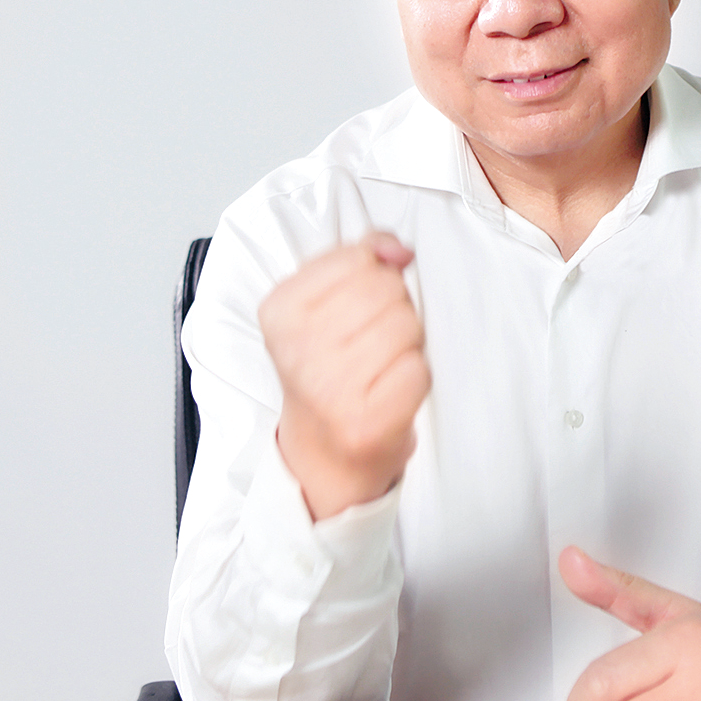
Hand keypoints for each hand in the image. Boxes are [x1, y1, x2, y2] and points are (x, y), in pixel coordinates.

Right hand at [259, 233, 430, 520]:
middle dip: (393, 310)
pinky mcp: (367, 422)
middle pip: (387, 290)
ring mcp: (330, 388)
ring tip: (380, 367)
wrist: (325, 450)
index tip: (355, 308)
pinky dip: (414, 377)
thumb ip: (362, 257)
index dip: (373, 278)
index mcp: (281, 310)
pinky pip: (420, 368)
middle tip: (370, 343)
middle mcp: (298, 349)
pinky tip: (388, 391)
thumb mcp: (326, 301)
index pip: (358, 258)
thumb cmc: (329, 369)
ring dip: (406, 344)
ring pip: (407, 325)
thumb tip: (398, 250)